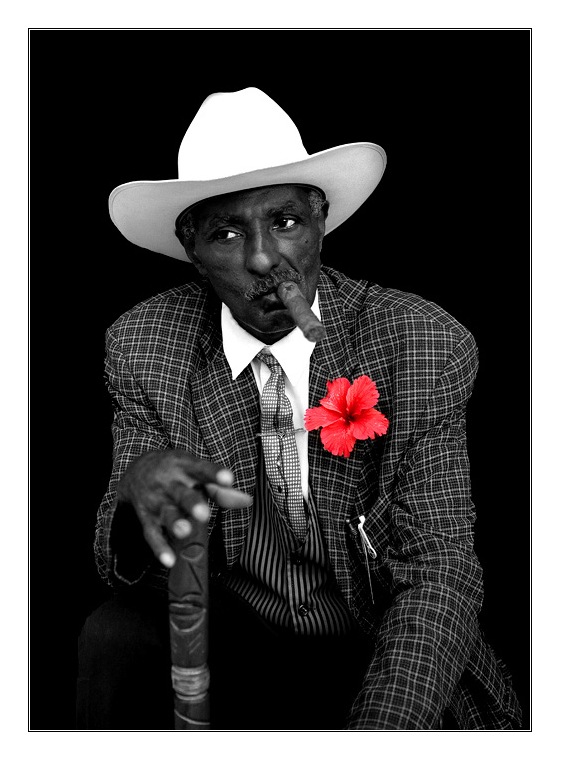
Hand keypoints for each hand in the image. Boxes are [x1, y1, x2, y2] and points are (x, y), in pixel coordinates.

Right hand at [117, 449, 251, 567]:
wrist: (136, 470)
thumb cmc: (177, 472)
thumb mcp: (197, 472)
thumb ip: (221, 489)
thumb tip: (247, 501)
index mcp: (185, 467)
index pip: (202, 469)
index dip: (215, 473)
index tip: (228, 479)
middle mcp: (170, 483)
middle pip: (182, 494)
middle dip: (192, 503)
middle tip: (203, 513)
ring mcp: (157, 500)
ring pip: (167, 513)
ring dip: (175, 523)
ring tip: (185, 532)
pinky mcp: (146, 517)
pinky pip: (152, 534)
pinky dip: (159, 548)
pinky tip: (169, 560)